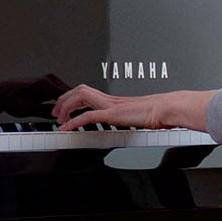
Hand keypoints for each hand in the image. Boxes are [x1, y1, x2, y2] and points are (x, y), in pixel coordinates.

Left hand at [53, 85, 170, 130]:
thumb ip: (129, 119)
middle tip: (55, 113)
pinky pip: (87, 116)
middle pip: (78, 90)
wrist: (166, 109)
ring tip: (59, 120)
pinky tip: (66, 129)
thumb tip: (129, 125)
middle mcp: (109, 99)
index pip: (86, 93)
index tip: (64, 109)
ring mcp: (110, 105)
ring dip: (65, 107)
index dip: (72, 99)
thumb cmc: (157, 113)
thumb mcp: (137, 117)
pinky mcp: (112, 114)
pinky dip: (73, 122)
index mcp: (113, 100)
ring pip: (79, 97)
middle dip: (63, 100)